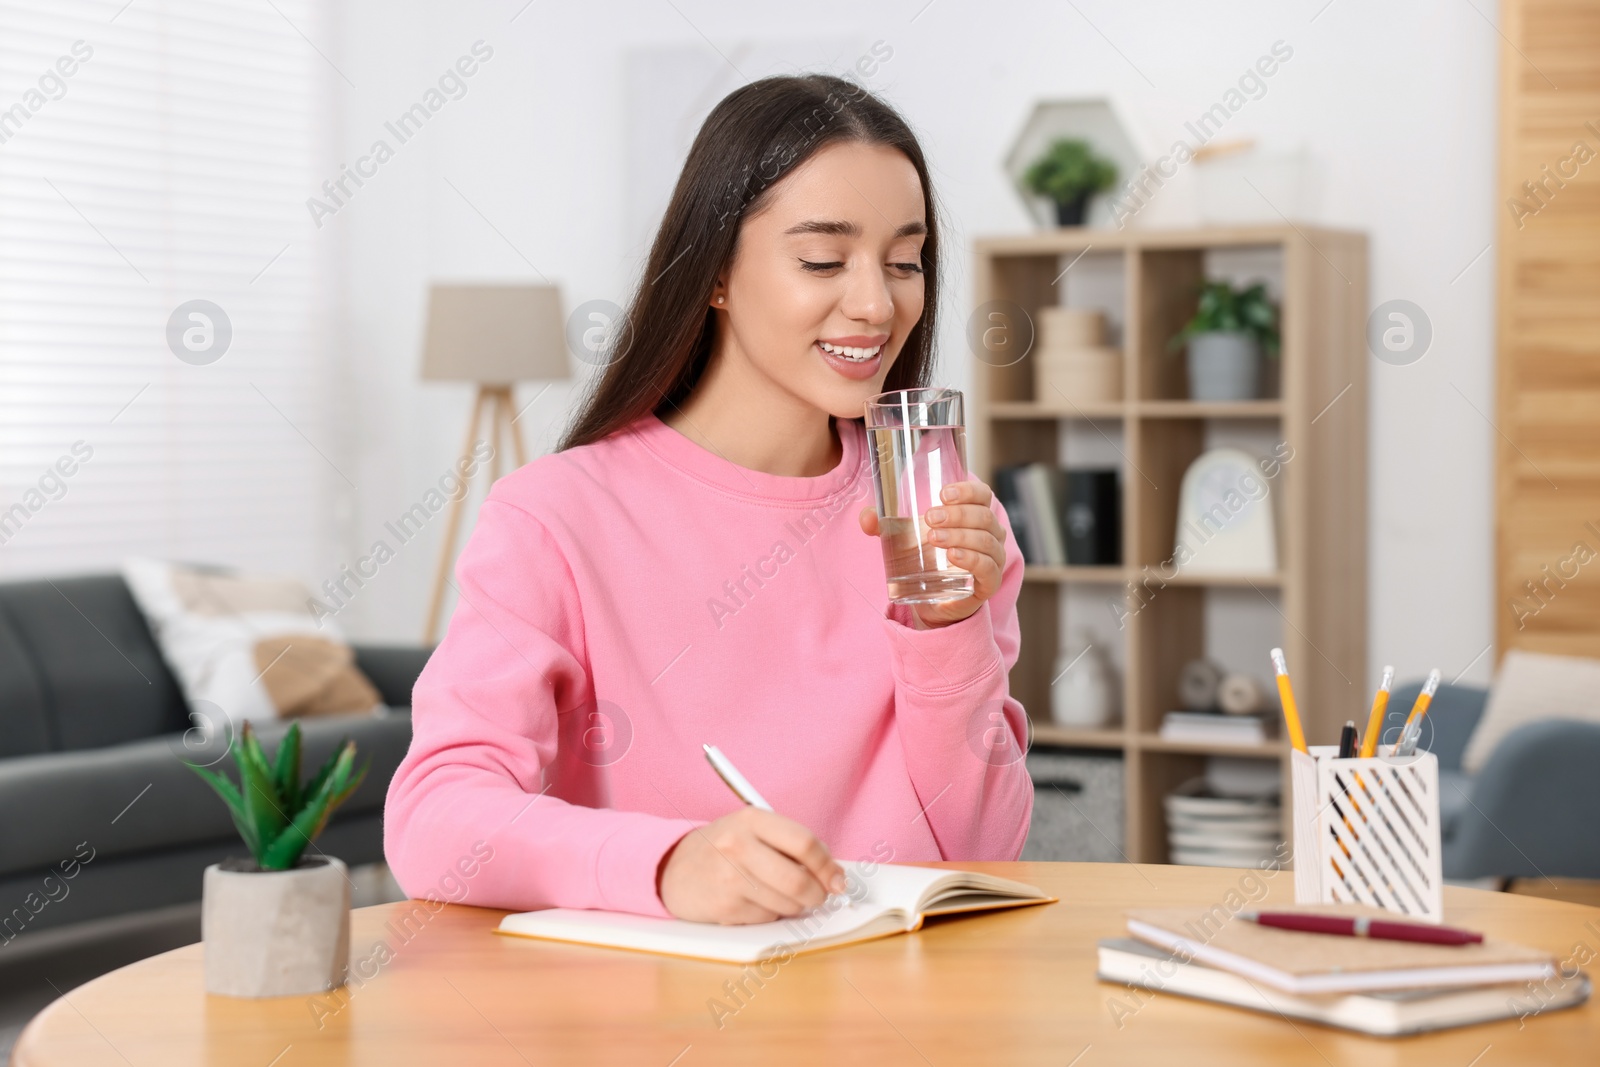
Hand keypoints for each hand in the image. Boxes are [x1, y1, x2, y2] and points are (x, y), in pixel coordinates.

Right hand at [657, 808, 847, 924]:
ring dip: (793, 906)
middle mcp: (738, 845)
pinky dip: (769, 914)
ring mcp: (729, 877)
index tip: (838, 879)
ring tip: (776, 894)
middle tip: (818, 896)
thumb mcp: (752, 831)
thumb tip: (833, 874)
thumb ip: (789, 845)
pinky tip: (753, 901)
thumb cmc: (722, 849)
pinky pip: (767, 918)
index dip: (828, 866)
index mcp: (751, 819)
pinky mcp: (724, 906)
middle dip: (817, 894)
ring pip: (787, 903)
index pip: (804, 843)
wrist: (673, 869)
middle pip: (799, 880)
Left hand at [858, 477, 1007, 627]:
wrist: (934, 598)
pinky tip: (954, 555)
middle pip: (983, 516)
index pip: (982, 494)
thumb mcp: (905, 537)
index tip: (942, 494)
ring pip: (985, 540)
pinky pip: (988, 567)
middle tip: (930, 519)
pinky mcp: (989, 582)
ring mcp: (993, 558)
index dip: (968, 491)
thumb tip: (866, 518)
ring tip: (934, 538)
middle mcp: (991, 533)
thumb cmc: (927, 557)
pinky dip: (972, 559)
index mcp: (976, 514)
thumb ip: (884, 525)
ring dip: (960, 535)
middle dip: (957, 514)